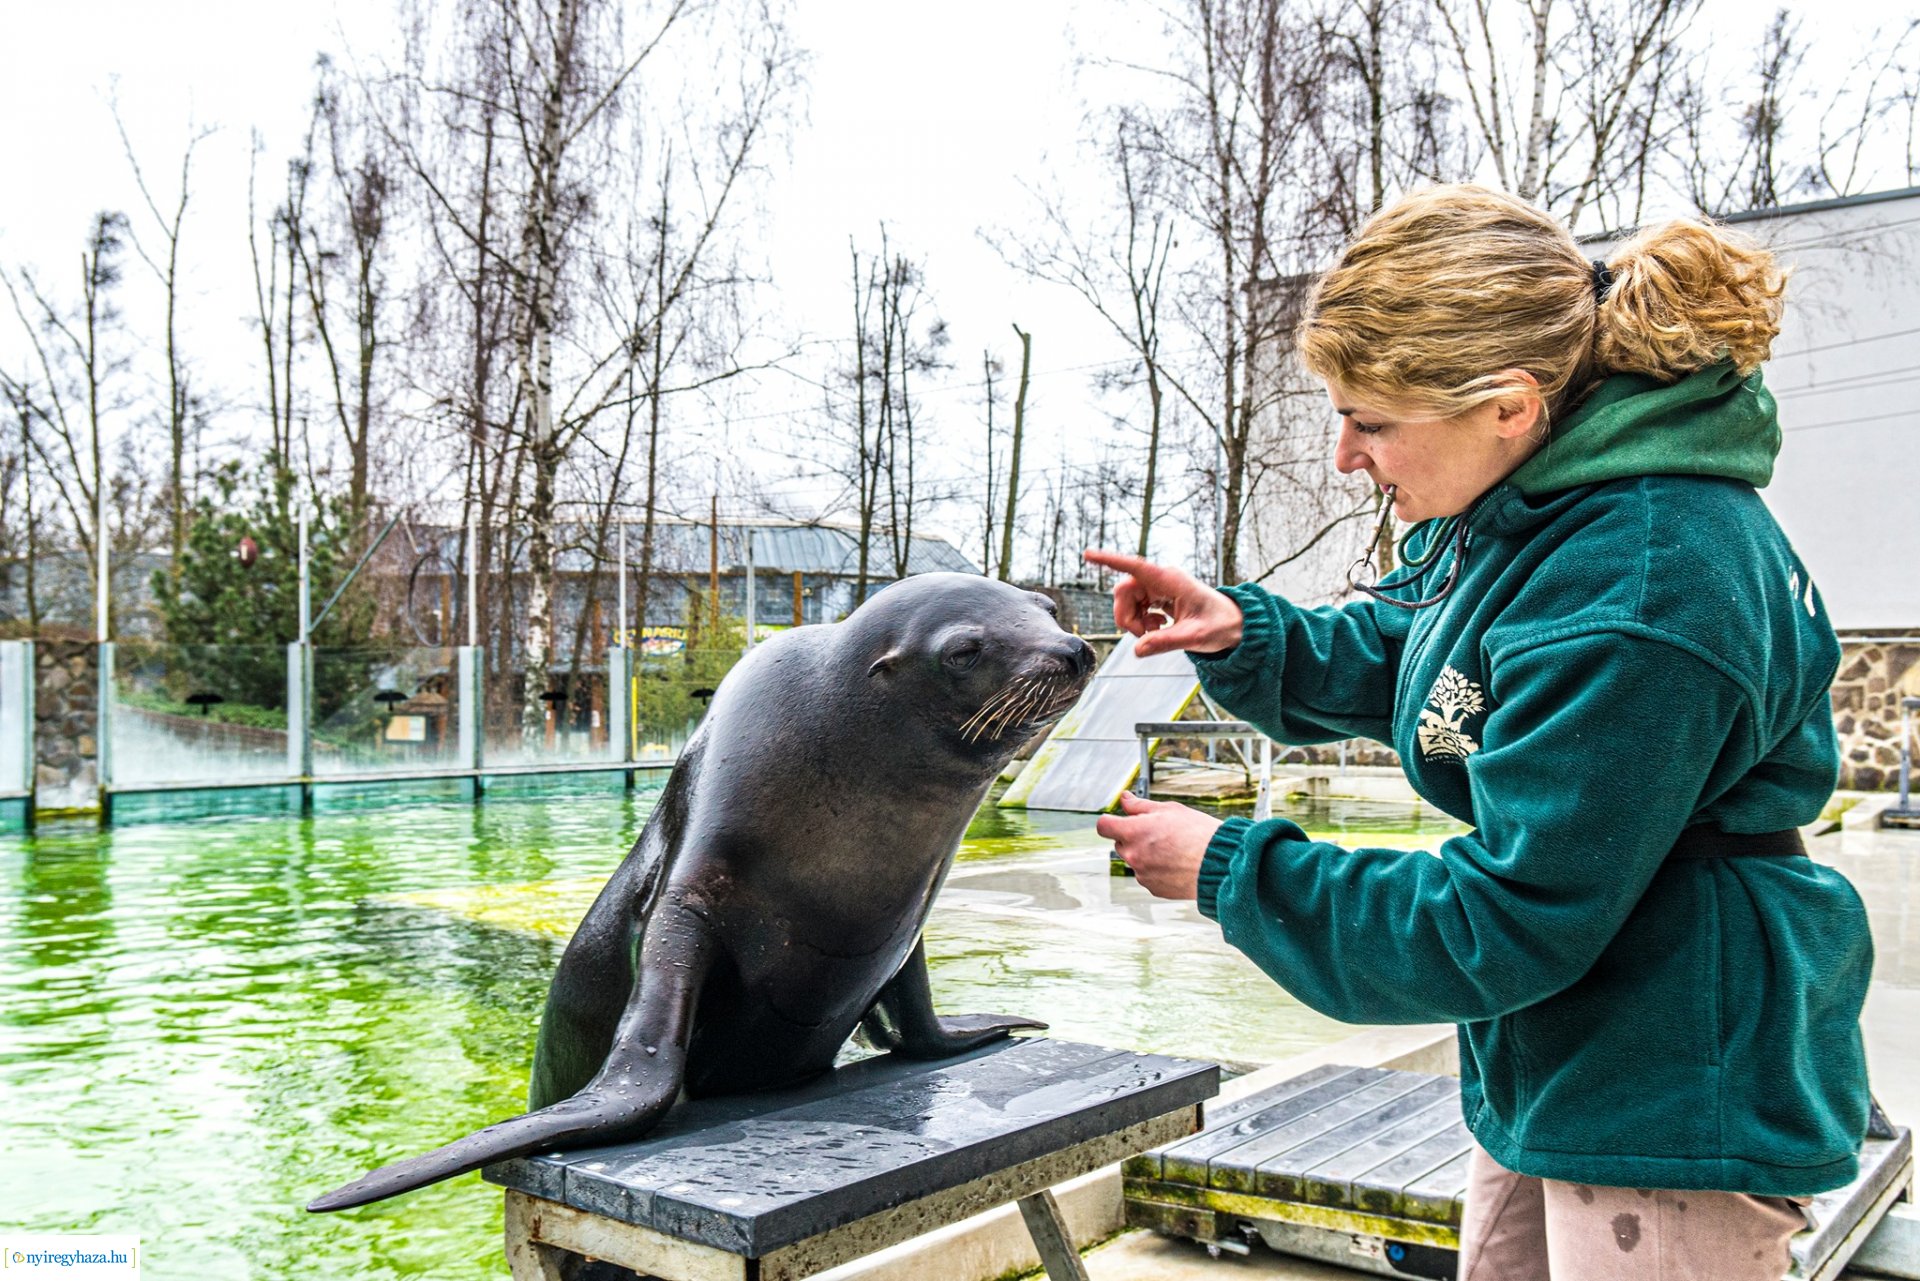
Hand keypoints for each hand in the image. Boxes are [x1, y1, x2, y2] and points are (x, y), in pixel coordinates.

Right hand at [1082, 549, 1243, 658]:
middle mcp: (1161, 579)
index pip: (1135, 567)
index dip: (1110, 560)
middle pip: (1124, 591)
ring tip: (1156, 632)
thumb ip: (1166, 643)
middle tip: (1145, 635)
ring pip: (1127, 601)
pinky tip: (1158, 628)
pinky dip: (1140, 622)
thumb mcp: (1195, 637)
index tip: (1088, 555)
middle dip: (1126, 616)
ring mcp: (1158, 587)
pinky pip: (1135, 607)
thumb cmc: (1220, 625)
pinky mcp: (1157, 596)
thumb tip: (1138, 649)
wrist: (1233, 624)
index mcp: (1171, 580)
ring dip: (1133, 621)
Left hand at [1095, 792, 1221, 899]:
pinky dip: (1156, 870)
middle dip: (1133, 837)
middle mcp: (1133, 855)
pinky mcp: (1153, 888)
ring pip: (1135, 860)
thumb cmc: (1197, 834)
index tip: (1118, 820)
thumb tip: (1125, 799)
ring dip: (1146, 855)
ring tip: (1172, 850)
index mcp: (1133, 832)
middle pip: (1120, 844)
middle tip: (1158, 833)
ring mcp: (1142, 874)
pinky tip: (1175, 864)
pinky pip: (1147, 876)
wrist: (1218, 863)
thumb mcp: (1169, 810)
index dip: (1111, 821)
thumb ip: (1140, 805)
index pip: (1104, 826)